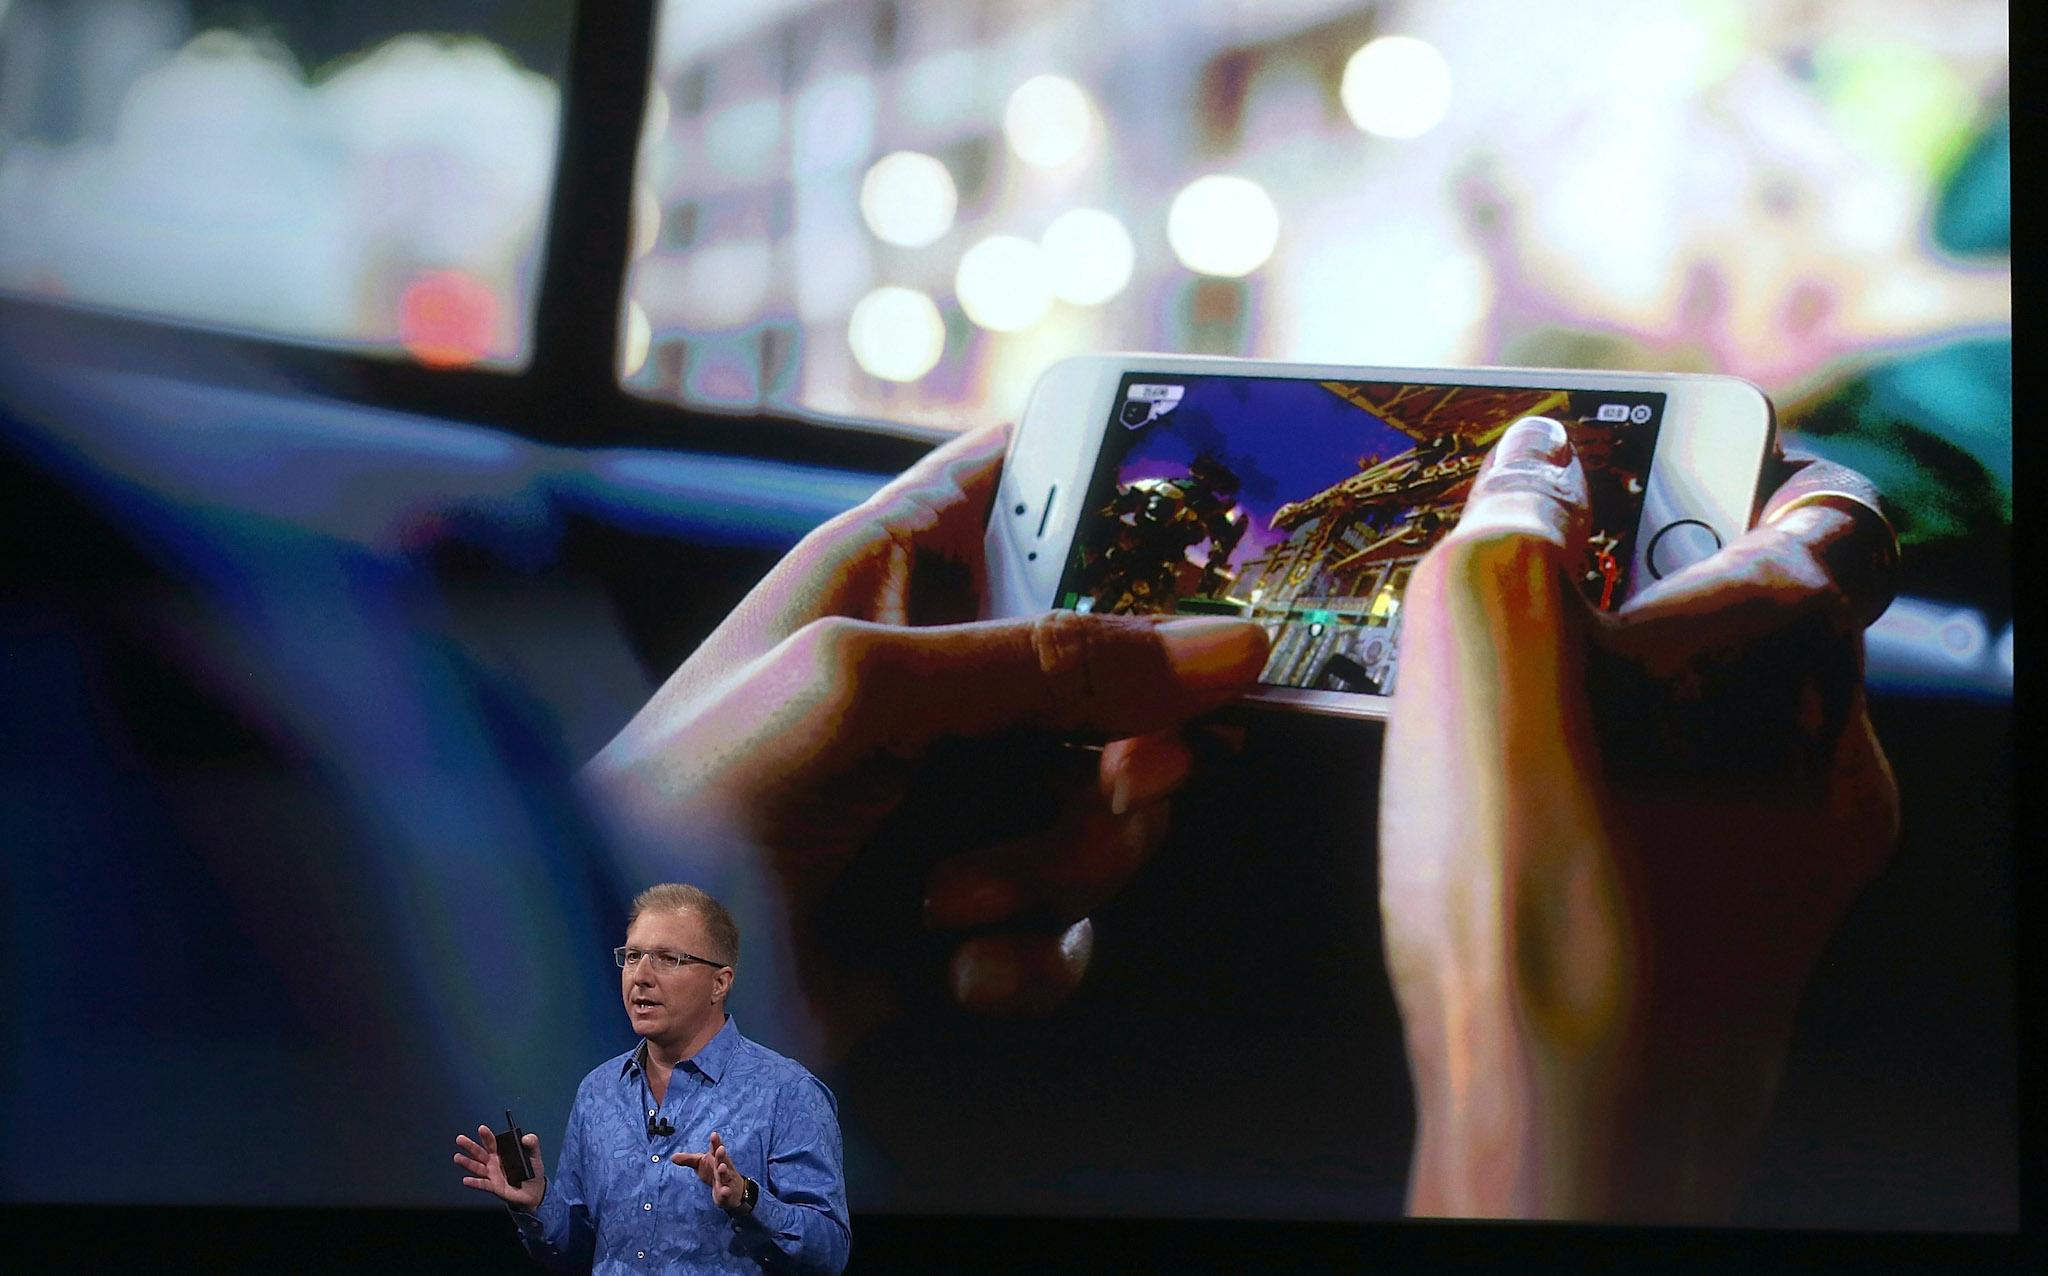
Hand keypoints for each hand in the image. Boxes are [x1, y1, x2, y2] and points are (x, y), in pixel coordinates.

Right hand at [453, 1124, 545, 1211]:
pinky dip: (474, 1183)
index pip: (492, 1142)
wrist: (534, 1191)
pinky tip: (466, 1180)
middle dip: (470, 1146)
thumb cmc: (532, 1171)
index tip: (481, 1128)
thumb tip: (526, 1138)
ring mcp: (492, 1175)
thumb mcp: (535, 1156)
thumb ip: (532, 1144)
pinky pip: (483, 1184)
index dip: (486, 1135)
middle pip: (480, 1153)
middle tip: (460, 1139)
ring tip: (457, 1157)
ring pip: (477, 1168)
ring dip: (467, 1163)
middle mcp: (493, 1162)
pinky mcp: (494, 1187)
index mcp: (501, 1152)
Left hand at [581, 423, 1269, 1056]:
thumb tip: (1227, 642)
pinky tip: (953, 963)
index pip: (1030, 477)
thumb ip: (1045, 659)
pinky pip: (1079, 917)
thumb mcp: (859, 688)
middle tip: (1111, 779)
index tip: (1215, 547)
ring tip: (955, 894)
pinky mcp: (973, 906)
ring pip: (1117, 801)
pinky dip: (1034, 952)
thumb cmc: (691, 801)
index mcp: (894, 570)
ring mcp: (964, 791)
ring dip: (1065, 861)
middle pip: (1120, 665)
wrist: (621, 999)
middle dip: (1126, 741)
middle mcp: (942, 671)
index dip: (1129, 493)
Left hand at [672, 1130, 748, 1211]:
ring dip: (724, 1171)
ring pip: (726, 1175)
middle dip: (721, 1155)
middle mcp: (723, 1167)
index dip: (715, 1142)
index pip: (716, 1148)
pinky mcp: (727, 1193)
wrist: (731, 1190)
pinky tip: (725, 1191)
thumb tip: (672, 1157)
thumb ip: (688, 1160)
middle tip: (720, 1149)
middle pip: (722, 1160)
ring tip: (722, 1167)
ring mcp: (726, 1180)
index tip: (714, 1134)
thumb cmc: (713, 1172)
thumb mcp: (700, 1164)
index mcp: (716, 1158)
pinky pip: (727, 1192)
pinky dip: (726, 1191)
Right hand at [1379, 415, 1899, 1221]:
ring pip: (1717, 729)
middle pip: (1755, 621)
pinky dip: (1620, 796)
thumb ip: (1517, 512)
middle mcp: (1829, 750)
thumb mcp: (1483, 626)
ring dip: (1622, 700)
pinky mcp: (1744, 943)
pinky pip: (1692, 824)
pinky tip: (1518, 829)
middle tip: (1521, 604)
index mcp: (1793, 643)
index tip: (1648, 468)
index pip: (1828, 507)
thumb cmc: (1538, 877)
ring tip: (1490, 721)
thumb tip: (1537, 459)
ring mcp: (1798, 861)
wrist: (1568, 1120)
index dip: (1742, 467)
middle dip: (1640, 594)